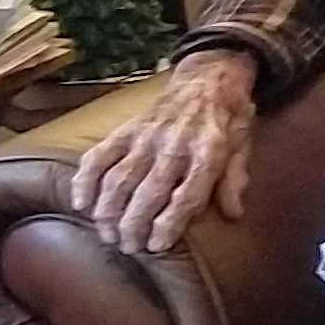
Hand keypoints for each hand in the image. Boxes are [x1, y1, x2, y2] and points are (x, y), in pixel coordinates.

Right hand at [70, 51, 256, 255]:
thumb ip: (235, 179)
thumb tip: (233, 214)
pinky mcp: (125, 130)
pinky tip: (81, 204)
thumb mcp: (243, 146)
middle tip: (129, 247)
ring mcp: (145, 137)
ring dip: (109, 211)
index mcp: (208, 151)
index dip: (170, 224)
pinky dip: (85, 180)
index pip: (186, 194)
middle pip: (148, 192)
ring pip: (119, 179)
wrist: (207, 78)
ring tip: (108, 235)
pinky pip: (98, 156)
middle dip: (134, 225)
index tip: (157, 245)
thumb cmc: (227, 120)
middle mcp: (173, 145)